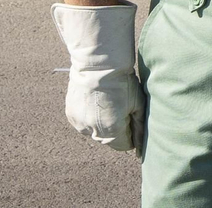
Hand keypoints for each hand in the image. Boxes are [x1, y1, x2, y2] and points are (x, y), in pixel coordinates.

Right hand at [51, 3, 141, 151]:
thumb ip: (139, 128)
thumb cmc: (122, 82)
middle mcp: (93, 131)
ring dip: (102, 124)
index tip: (134, 122)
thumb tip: (141, 146)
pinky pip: (83, 122)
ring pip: (94, 132)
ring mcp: (79, 124)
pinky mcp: (70, 114)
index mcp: (112, 131)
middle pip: (108, 140)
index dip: (131, 136)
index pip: (123, 146)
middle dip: (117, 130)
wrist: (97, 65)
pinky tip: (97, 102)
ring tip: (109, 103)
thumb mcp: (137, 104)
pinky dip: (90, 117)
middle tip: (122, 109)